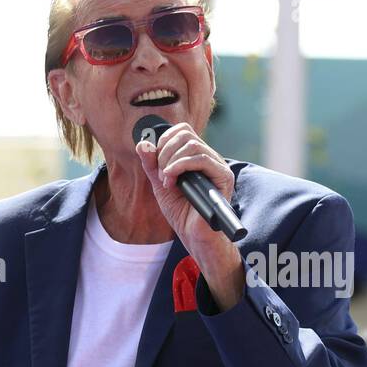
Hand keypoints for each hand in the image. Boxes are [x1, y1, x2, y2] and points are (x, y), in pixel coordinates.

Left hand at [136, 122, 242, 308]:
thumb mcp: (160, 184)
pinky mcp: (224, 177)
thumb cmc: (181, 212)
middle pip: (186, 134)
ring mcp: (218, 166)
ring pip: (193, 145)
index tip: (156, 162)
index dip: (164, 140)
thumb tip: (142, 143)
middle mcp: (210, 158)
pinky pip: (203, 159)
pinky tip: (173, 181)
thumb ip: (151, 164)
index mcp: (197, 157)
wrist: (193, 235)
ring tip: (166, 181)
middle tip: (160, 174)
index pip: (182, 131)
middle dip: (165, 151)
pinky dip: (181, 166)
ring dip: (171, 161)